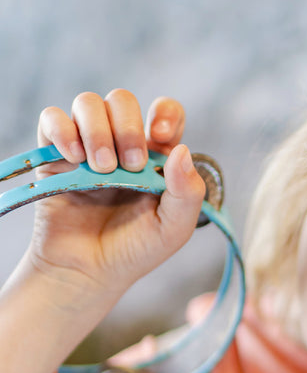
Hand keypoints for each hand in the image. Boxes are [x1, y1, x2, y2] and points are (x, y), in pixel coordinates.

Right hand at [30, 89, 205, 309]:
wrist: (90, 271)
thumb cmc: (136, 250)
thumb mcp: (175, 228)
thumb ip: (188, 192)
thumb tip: (182, 150)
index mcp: (157, 157)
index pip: (165, 114)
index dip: (165, 112)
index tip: (160, 135)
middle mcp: (123, 145)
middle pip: (122, 101)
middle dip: (128, 128)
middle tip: (130, 166)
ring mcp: (88, 146)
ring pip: (88, 103)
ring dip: (97, 131)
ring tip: (101, 169)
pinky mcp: (56, 155)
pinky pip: (52, 119)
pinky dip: (63, 130)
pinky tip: (74, 157)